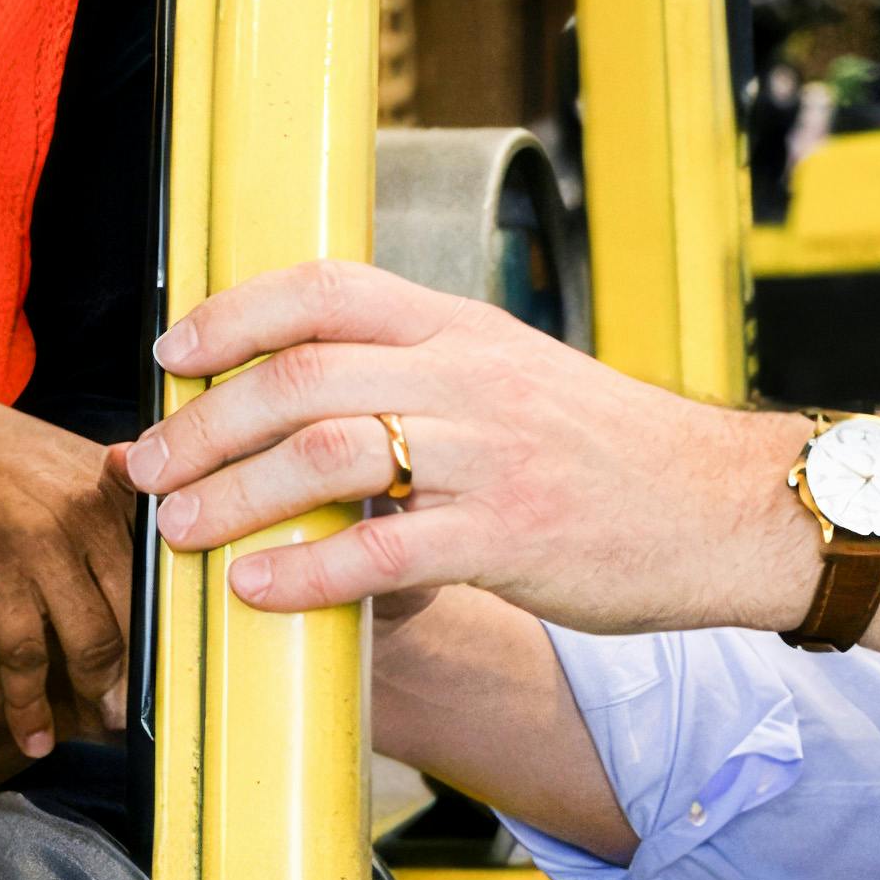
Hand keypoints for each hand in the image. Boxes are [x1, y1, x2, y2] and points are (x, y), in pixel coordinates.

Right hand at [0, 364, 138, 755]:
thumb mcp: (58, 462)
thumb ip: (105, 502)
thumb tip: (138, 563)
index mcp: (113, 484)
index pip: (163, 565)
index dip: (169, 624)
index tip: (169, 664)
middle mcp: (91, 512)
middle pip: (139, 613)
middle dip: (140, 673)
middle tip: (136, 712)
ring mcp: (46, 545)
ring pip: (94, 642)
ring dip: (94, 696)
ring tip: (94, 726)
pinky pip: (27, 657)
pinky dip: (30, 704)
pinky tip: (31, 732)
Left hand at [127, 260, 811, 634]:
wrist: (730, 508)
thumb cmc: (615, 454)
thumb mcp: (520, 378)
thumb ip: (428, 375)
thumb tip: (319, 394)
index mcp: (465, 329)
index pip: (327, 288)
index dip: (235, 313)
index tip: (174, 352)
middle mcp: (470, 379)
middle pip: (304, 373)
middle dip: (207, 421)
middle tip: (149, 464)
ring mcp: (490, 458)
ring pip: (328, 454)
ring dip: (234, 491)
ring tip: (179, 527)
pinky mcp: (510, 540)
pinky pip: (383, 553)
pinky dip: (305, 573)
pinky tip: (257, 591)